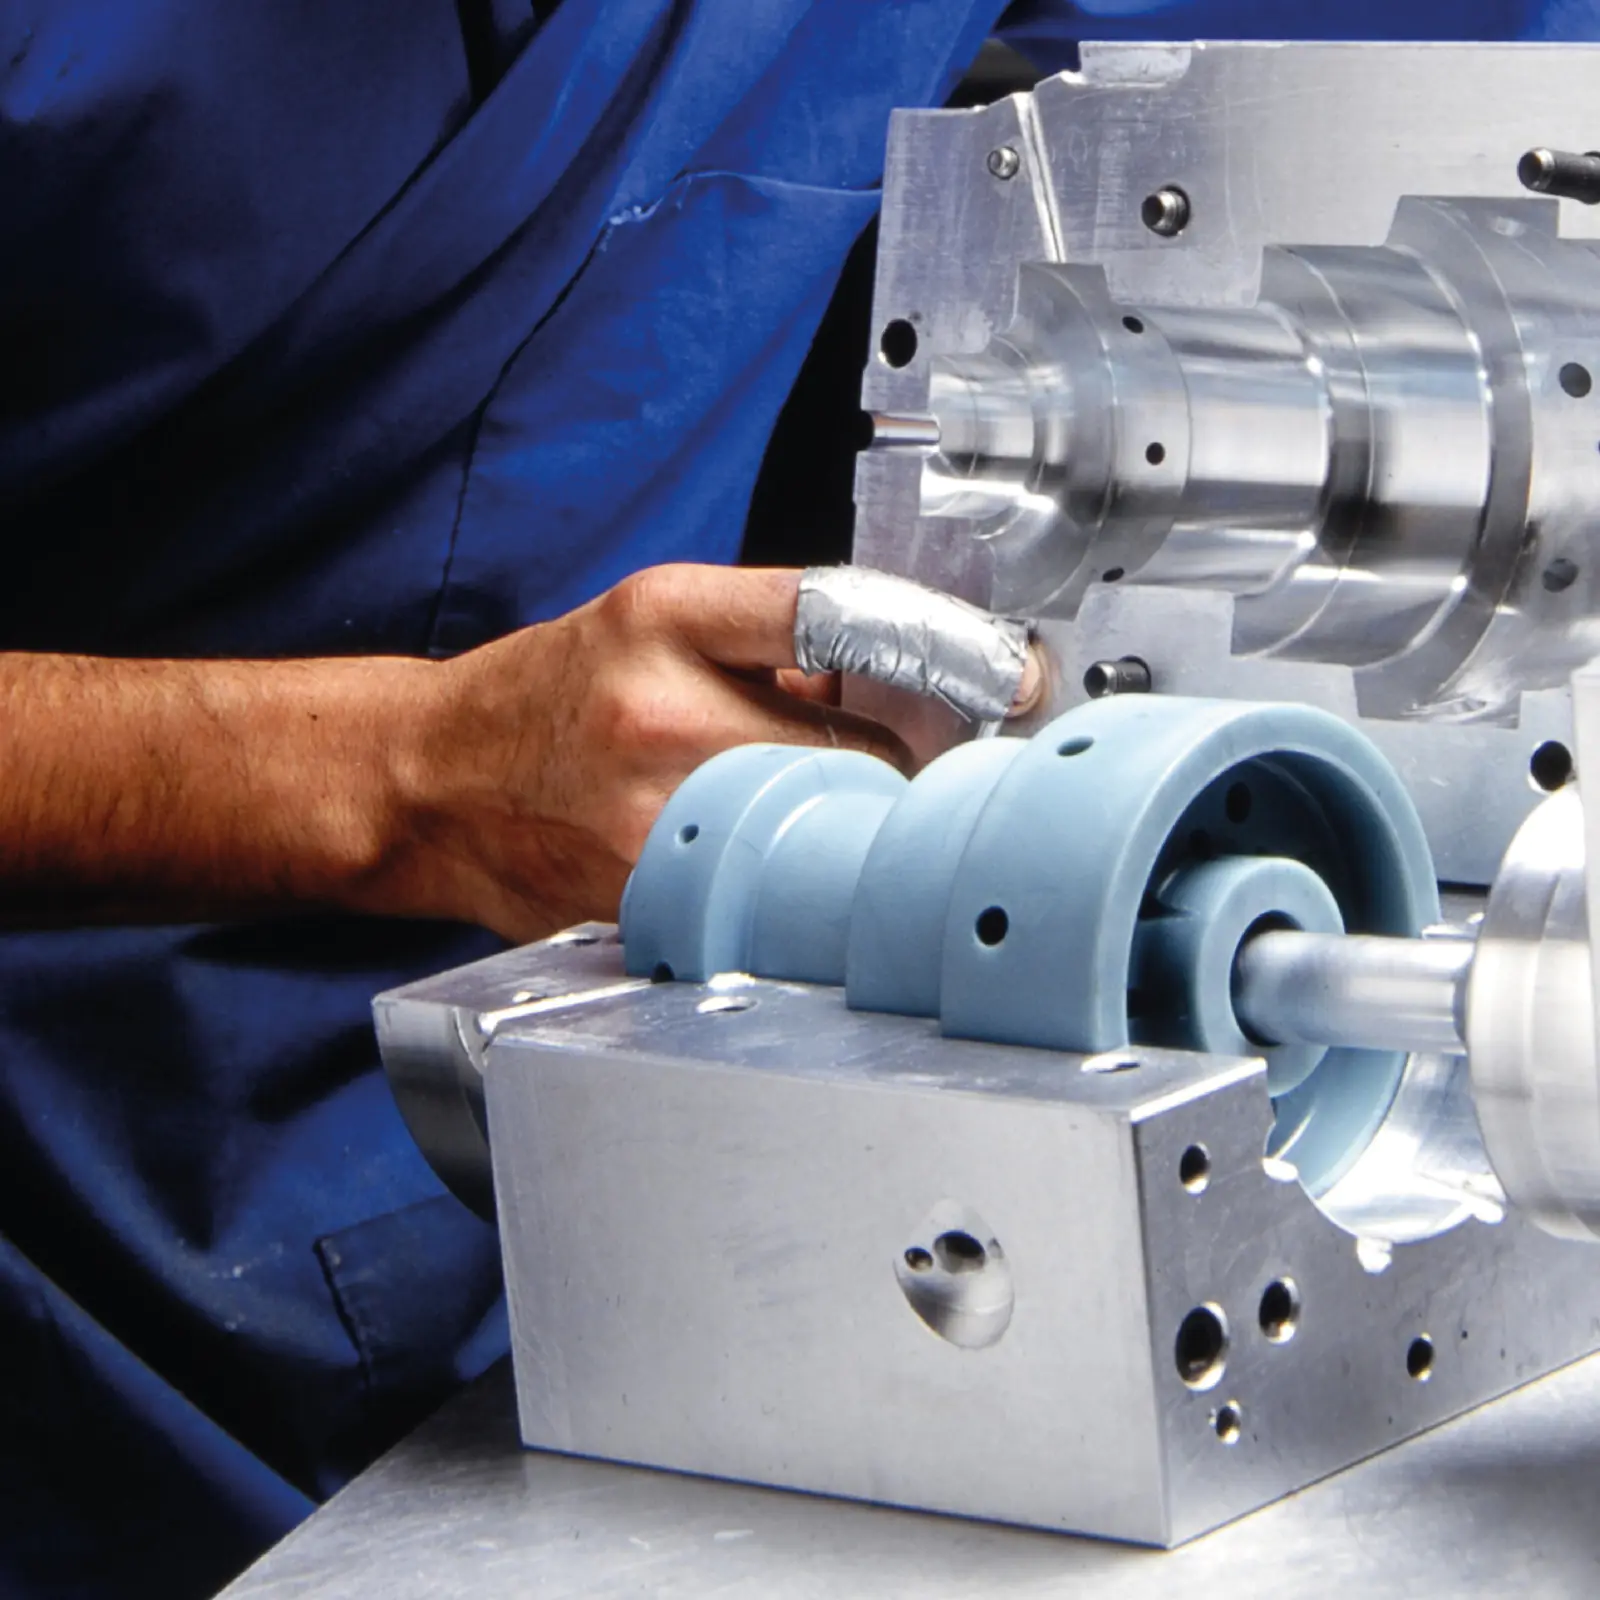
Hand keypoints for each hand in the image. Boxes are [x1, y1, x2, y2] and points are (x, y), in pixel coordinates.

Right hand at [384, 565, 912, 941]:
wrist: (433, 780)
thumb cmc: (549, 698)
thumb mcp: (647, 622)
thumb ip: (770, 639)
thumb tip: (903, 675)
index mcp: (663, 618)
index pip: (844, 614)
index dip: (949, 645)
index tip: (1012, 674)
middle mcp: (660, 710)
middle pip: (867, 742)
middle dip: (903, 756)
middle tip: (890, 761)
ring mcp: (654, 815)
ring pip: (833, 828)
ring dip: (854, 823)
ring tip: (809, 810)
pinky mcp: (648, 897)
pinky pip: (773, 891)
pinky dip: (794, 879)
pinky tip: (759, 862)